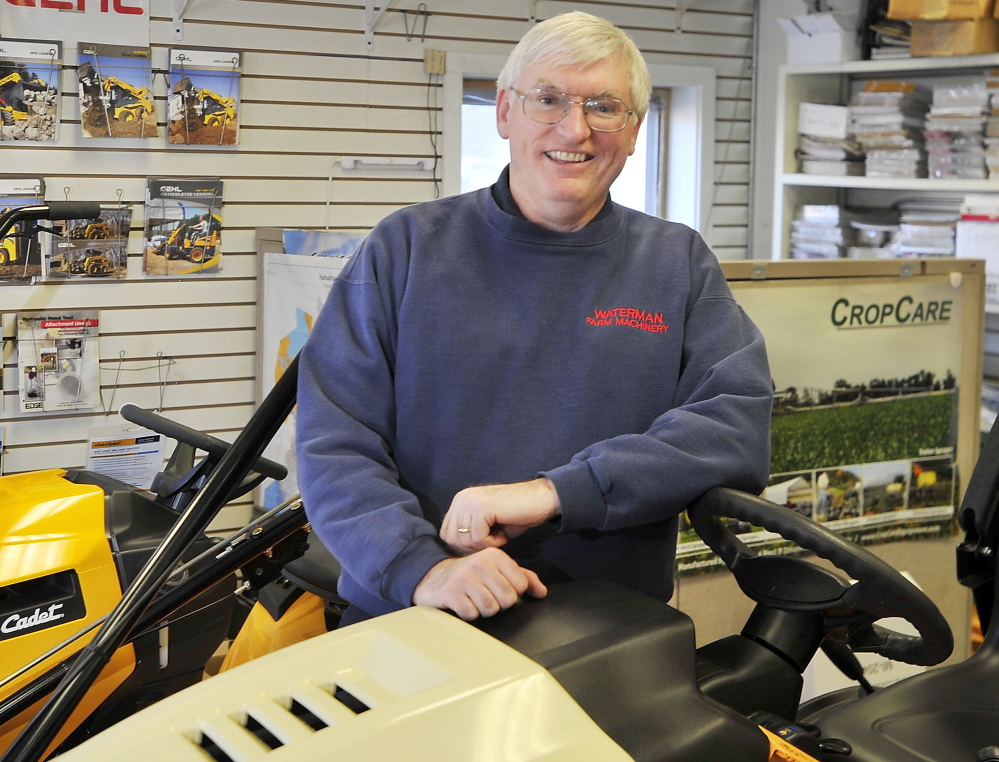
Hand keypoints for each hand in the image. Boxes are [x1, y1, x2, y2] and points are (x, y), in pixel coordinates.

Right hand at [412, 548, 546, 619]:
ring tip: (474, 600)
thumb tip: (542, 592)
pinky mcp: (451, 592)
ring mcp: (464, 577)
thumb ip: (522, 578)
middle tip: (485, 596)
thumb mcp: (496, 571)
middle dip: (499, 604)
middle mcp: (480, 563)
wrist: (433, 576)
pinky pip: (471, 614)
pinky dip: (468, 614)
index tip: (498, 589)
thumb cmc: (470, 576)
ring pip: (491, 608)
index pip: (521, 585)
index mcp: (495, 555)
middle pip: (508, 599)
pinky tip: (463, 604)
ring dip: (483, 610)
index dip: (513, 593)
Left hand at [440, 478, 560, 552]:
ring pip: (464, 539)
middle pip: (452, 538)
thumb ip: (468, 531)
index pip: (446, 533)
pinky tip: (503, 534)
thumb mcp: (486, 524)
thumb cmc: (516, 514)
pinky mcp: (481, 508)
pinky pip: (478, 538)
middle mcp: (461, 498)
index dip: (465, 544)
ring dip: (484, 544)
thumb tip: (453, 548)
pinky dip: (492, 542)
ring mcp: (470, 501)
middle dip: (473, 546)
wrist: (540, 500)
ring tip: (499, 535)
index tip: (485, 541)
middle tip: (493, 540)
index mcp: (460, 501)